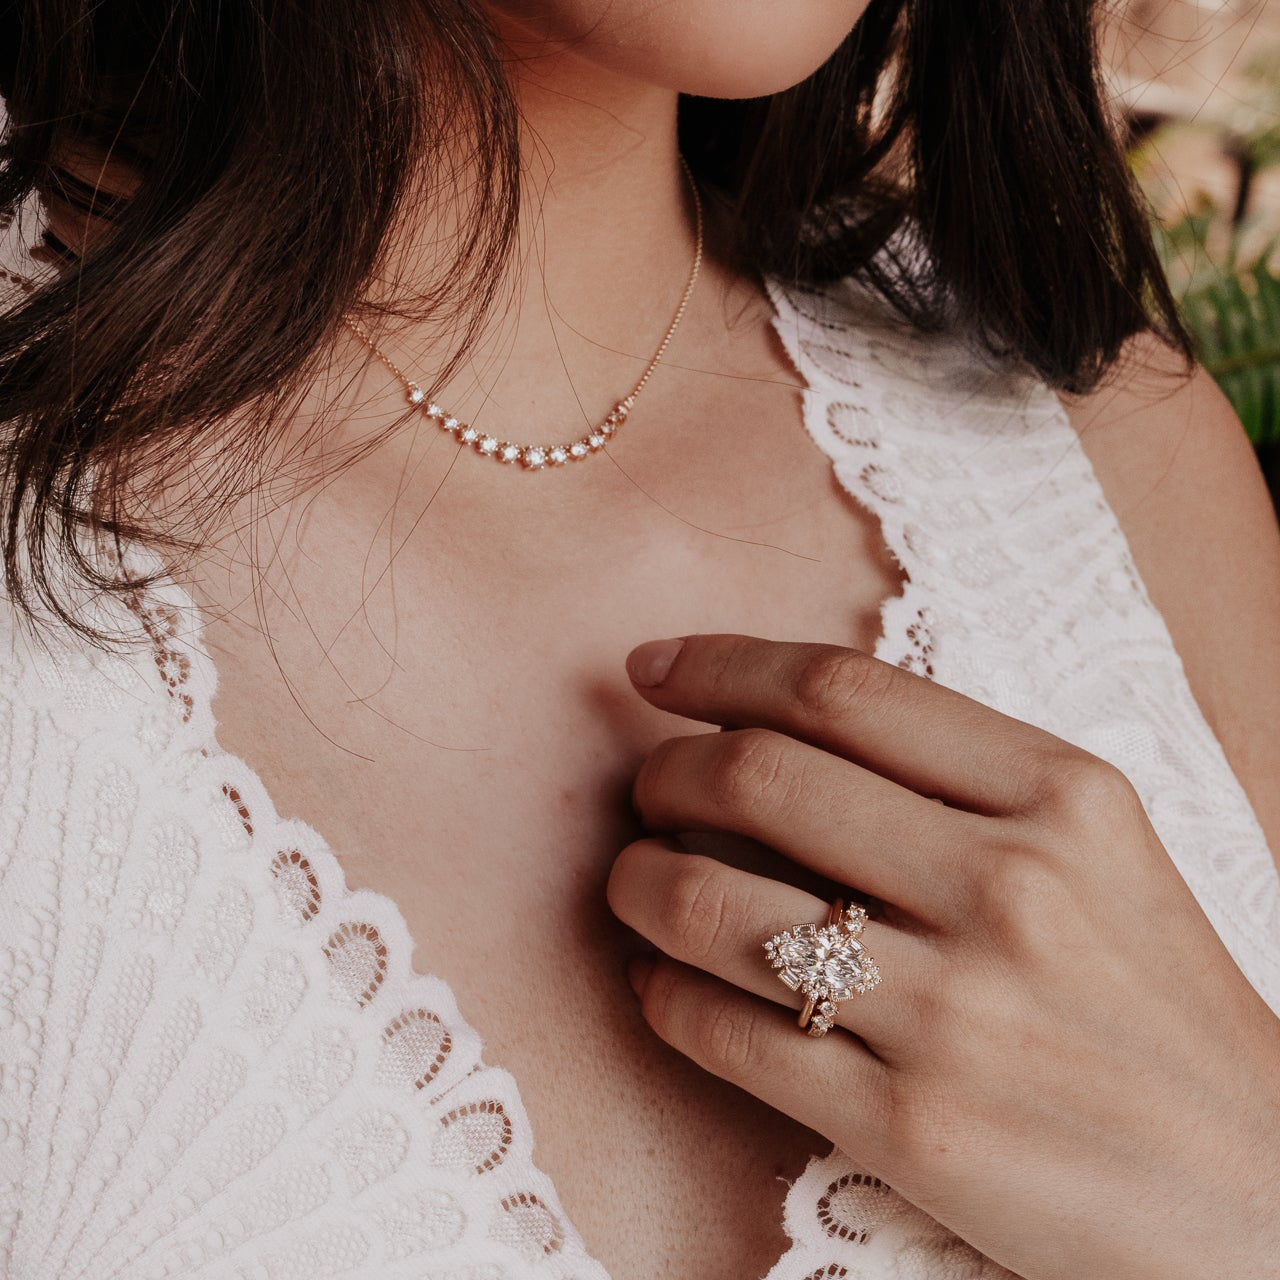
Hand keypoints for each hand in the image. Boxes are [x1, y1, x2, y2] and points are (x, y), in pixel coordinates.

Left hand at [606, 633, 1279, 1279]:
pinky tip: (659, 979)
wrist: (1251, 1193)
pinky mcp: (910, 1126)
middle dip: (665, 771)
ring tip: (633, 879)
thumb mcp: (1097, 848)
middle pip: (757, 777)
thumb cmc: (1150, 1000)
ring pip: (709, 903)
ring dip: (636, 879)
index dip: (721, 665)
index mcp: (1061, 794)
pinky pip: (722, 1032)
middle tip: (647, 788)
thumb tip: (778, 729)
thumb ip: (959, 776)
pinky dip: (660, 992)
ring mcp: (956, 1011)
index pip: (841, 690)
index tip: (654, 670)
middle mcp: (1008, 887)